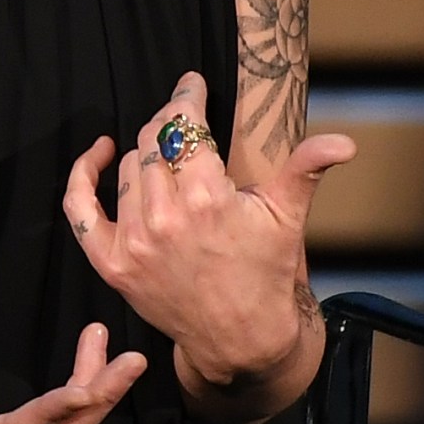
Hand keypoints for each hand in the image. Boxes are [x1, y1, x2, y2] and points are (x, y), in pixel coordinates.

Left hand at [62, 72, 355, 385]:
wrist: (240, 339)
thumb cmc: (265, 272)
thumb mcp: (287, 217)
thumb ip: (306, 168)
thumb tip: (344, 142)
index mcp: (208, 200)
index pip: (186, 126)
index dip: (188, 97)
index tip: (192, 84)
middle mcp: (165, 219)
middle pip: (154, 140)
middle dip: (171, 122)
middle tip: (186, 120)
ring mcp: (134, 243)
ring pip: (129, 167)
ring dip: (147, 151)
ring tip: (168, 151)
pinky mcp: (113, 264)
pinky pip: (79, 209)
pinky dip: (85, 175)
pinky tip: (101, 153)